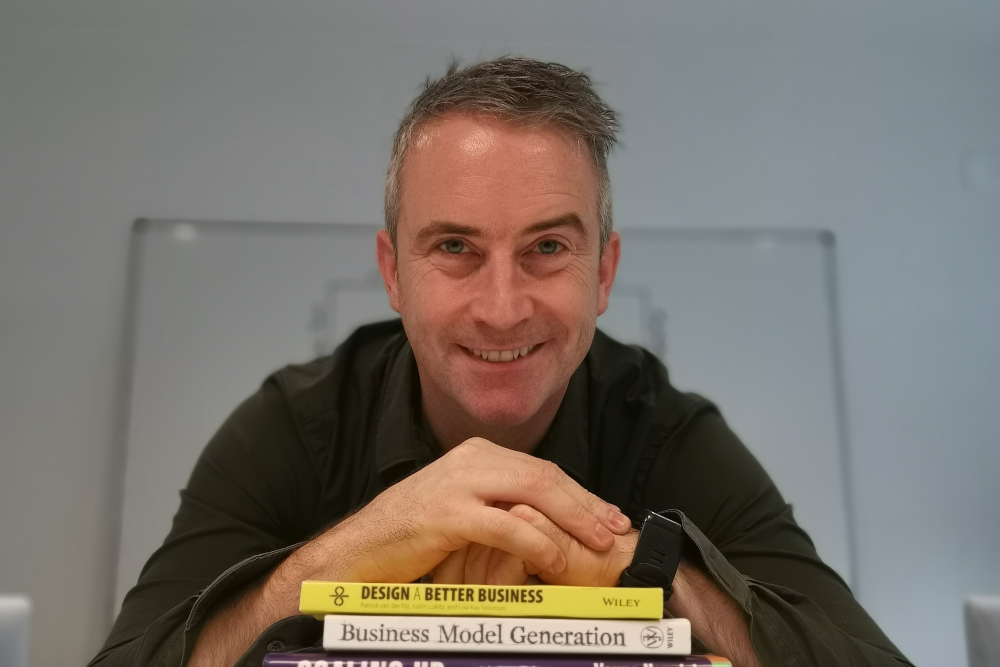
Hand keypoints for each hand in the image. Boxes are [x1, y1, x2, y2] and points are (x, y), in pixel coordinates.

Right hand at [294, 438, 630, 584]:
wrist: (357, 552)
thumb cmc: (411, 538)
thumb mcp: (462, 510)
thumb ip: (499, 505)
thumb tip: (546, 523)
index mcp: (476, 454)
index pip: (542, 470)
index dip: (581, 494)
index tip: (609, 515)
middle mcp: (470, 460)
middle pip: (545, 477)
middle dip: (586, 505)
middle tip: (616, 529)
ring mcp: (457, 483)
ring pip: (532, 494)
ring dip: (573, 520)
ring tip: (600, 543)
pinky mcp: (446, 514)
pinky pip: (505, 526)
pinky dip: (537, 543)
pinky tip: (557, 559)